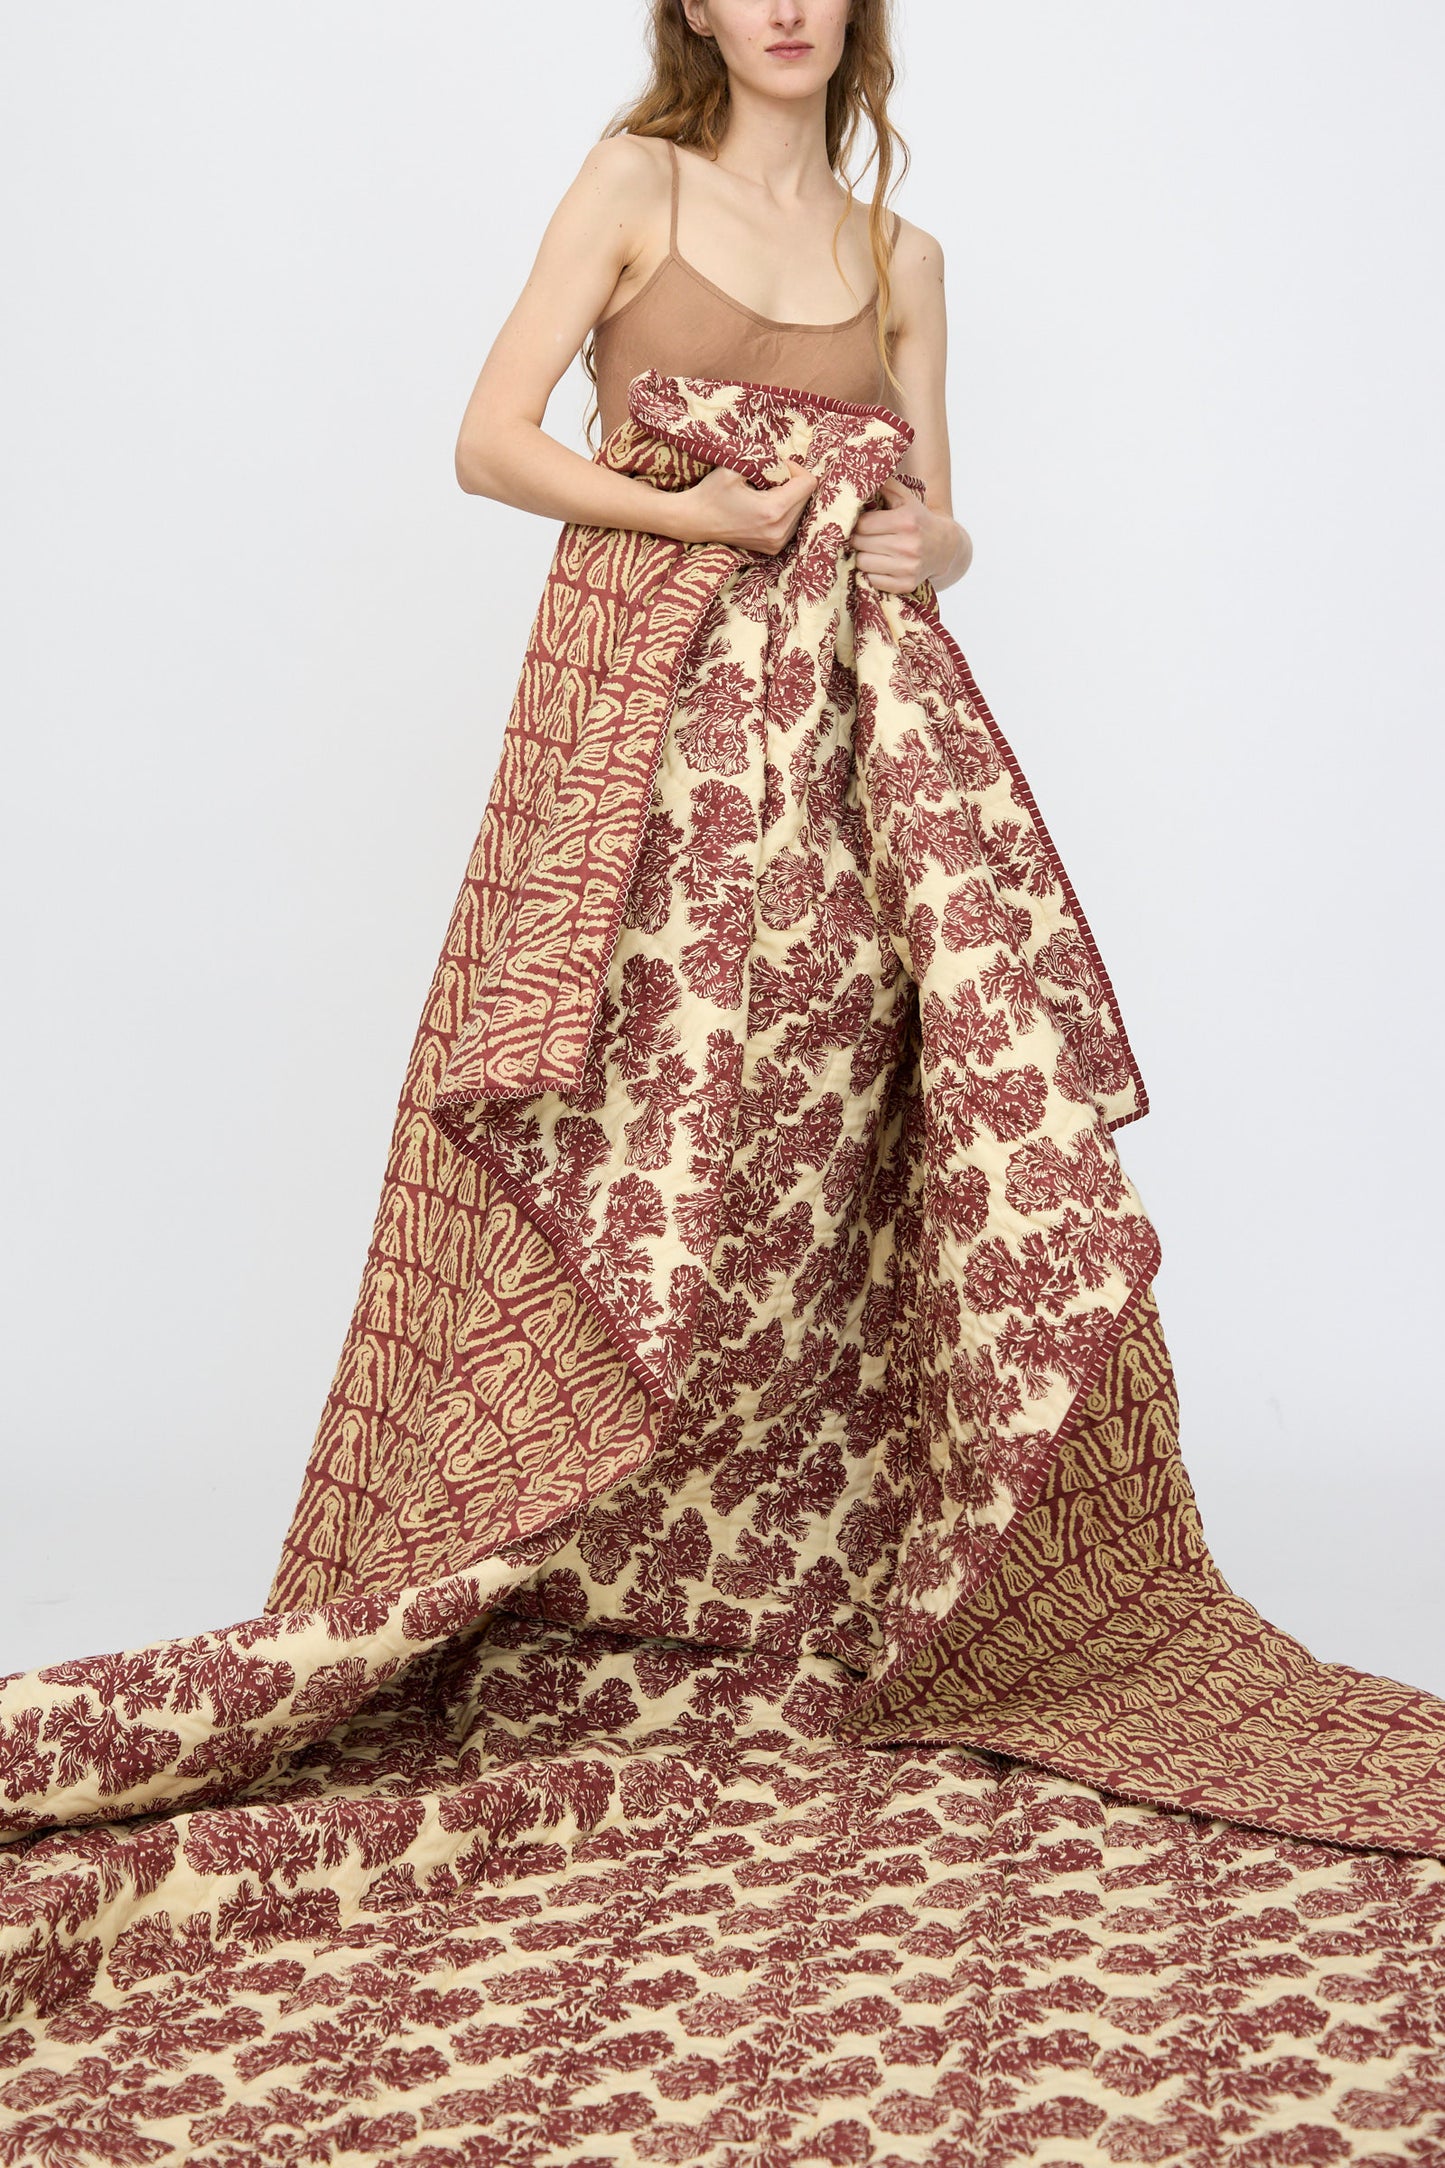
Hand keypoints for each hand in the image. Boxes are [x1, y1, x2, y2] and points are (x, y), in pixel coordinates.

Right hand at [671, 458, 817, 554]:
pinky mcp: (773, 547)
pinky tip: (764, 507)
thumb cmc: (712, 491)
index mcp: (773, 510)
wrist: (694, 521)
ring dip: (788, 497)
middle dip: (791, 483)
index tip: (776, 466)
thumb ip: (764, 459)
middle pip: (806, 497)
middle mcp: (779, 531)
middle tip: (767, 478)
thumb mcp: (735, 466)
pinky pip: (792, 522)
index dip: (795, 469)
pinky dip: (783, 510)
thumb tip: (784, 462)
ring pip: (801, 510)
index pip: (808, 484)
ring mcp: (777, 542)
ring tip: (764, 494)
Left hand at [849, 475, 962, 592]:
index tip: (860, 524)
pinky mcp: (906, 584)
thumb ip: (884, 484)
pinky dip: (872, 573)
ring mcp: (908, 567)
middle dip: (858, 539)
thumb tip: (861, 472)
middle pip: (860, 544)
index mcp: (906, 521)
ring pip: (863, 563)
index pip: (863, 524)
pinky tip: (881, 564)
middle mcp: (908, 545)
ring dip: (863, 556)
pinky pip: (873, 580)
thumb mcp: (905, 498)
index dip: (857, 524)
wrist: (945, 547)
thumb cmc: (918, 520)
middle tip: (863, 537)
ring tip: (871, 550)